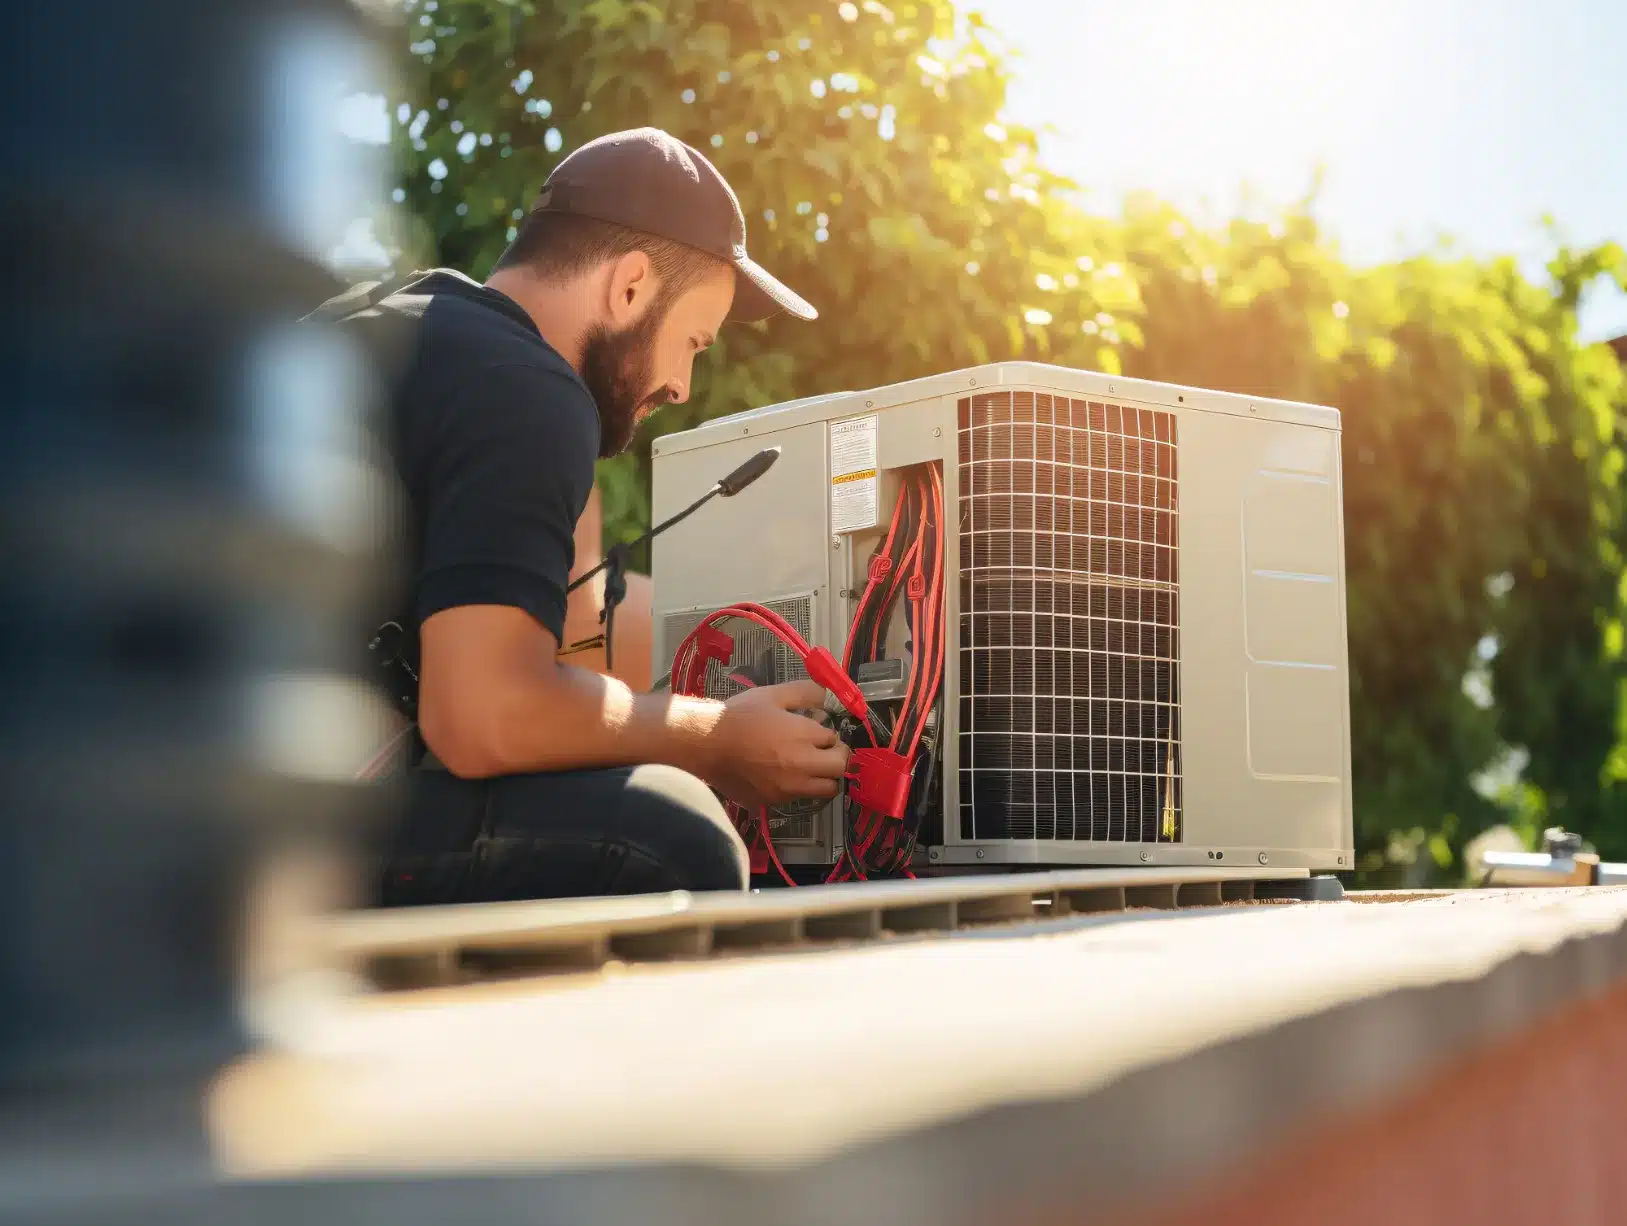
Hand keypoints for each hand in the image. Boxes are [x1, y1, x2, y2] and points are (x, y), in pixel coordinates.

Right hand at [699, 679, 849, 808]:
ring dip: (824, 777)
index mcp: (805, 736)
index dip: (830, 736)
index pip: (836, 741)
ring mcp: (788, 788)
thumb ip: (804, 693)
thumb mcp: (773, 695)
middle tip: (824, 751)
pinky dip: (799, 789)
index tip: (820, 733)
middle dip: (837, 758)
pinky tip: (783, 775)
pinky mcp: (773, 802)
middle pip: (840, 769)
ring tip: (809, 766)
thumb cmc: (739, 716)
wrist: (705, 745)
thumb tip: (826, 695)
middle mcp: (803, 766)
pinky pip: (799, 798)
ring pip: (826, 790)